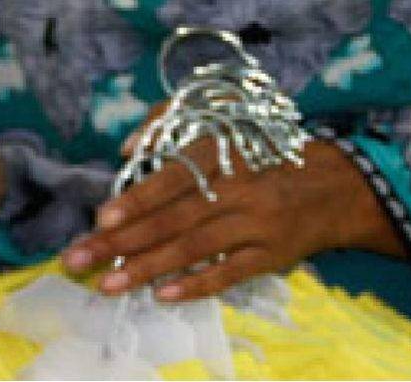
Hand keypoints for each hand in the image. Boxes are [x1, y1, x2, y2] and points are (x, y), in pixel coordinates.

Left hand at [61, 131, 401, 302]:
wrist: (330, 183)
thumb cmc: (260, 146)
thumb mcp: (222, 116)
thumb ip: (168, 122)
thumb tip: (126, 150)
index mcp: (223, 149)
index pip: (173, 176)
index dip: (137, 199)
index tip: (102, 218)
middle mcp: (239, 187)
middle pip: (174, 218)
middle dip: (122, 242)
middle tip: (80, 259)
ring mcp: (256, 224)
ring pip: (194, 249)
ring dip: (146, 268)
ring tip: (107, 284)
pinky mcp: (271, 256)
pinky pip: (229, 274)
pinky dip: (195, 285)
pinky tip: (161, 295)